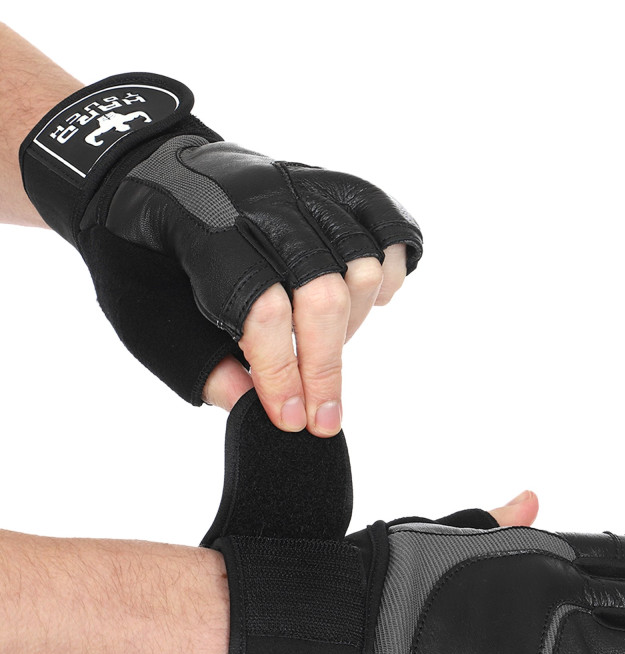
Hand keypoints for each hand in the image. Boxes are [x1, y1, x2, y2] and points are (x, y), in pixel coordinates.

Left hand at [19, 74, 421, 421]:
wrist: (148, 173)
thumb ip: (195, 365)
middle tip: (322, 413)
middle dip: (326, 366)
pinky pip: (388, 222)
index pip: (262, 309)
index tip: (292, 419)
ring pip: (362, 260)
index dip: (282, 373)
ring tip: (328, 343)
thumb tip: (254, 404)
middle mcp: (262, 200)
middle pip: (323, 291)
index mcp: (204, 229)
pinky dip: (392, 266)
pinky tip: (369, 296)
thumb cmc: (143, 251)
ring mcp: (302, 185)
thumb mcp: (141, 316)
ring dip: (355, 320)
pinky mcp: (331, 181)